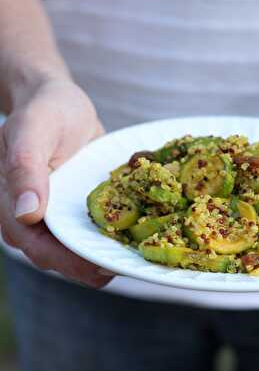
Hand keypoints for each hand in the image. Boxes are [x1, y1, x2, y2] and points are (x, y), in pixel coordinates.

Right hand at [0, 77, 113, 286]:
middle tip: (128, 267)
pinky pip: (89, 232)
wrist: (60, 102)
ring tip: (135, 260)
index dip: (70, 262)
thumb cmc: (45, 110)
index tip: (103, 268)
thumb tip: (26, 213)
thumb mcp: (33, 129)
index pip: (38, 247)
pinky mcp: (72, 211)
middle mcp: (29, 219)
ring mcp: (53, 217)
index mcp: (9, 204)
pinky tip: (133, 240)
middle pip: (59, 257)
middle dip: (92, 266)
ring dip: (102, 258)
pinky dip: (108, 239)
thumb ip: (25, 168)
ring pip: (75, 250)